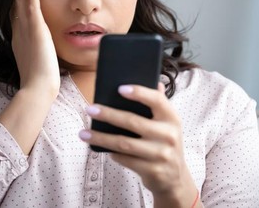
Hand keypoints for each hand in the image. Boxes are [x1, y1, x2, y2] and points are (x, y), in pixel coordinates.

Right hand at [11, 0, 59, 96]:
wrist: (37, 88)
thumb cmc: (39, 81)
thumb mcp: (35, 64)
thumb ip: (35, 55)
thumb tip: (40, 53)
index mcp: (19, 40)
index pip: (15, 16)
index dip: (14, 2)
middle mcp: (19, 33)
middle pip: (14, 6)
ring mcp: (26, 31)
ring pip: (20, 3)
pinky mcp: (36, 30)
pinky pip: (32, 7)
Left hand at [79, 83, 198, 205]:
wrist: (175, 178)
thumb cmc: (165, 143)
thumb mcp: (167, 123)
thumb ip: (159, 103)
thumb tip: (154, 80)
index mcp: (172, 118)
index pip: (157, 100)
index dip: (139, 93)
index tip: (120, 88)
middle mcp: (169, 135)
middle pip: (133, 122)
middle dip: (108, 115)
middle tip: (90, 109)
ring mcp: (161, 154)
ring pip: (124, 143)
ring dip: (101, 137)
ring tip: (83, 133)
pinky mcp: (152, 170)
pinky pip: (125, 159)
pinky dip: (112, 152)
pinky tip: (102, 148)